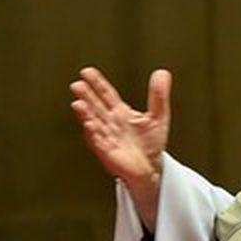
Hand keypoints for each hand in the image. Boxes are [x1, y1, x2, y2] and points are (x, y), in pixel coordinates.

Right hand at [69, 66, 170, 226]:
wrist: (150, 168)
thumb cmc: (150, 144)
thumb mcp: (158, 116)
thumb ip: (158, 95)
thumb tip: (162, 73)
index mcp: (120, 112)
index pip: (106, 94)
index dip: (97, 83)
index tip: (87, 72)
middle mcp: (110, 123)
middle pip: (96, 106)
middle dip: (86, 96)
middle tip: (78, 85)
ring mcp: (106, 136)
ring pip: (93, 122)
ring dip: (85, 113)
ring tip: (78, 104)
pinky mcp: (107, 151)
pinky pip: (98, 141)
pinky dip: (93, 133)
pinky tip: (89, 125)